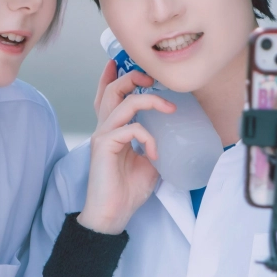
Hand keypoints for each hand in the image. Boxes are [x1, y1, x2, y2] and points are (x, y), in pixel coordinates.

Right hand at [77, 61, 173, 233]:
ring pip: (123, 102)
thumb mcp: (148, 163)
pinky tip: (154, 153)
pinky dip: (148, 137)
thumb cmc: (127, 191)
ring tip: (169, 109)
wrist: (112, 214)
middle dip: (133, 77)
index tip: (122, 61)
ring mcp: (103, 135)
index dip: (112, 76)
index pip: (108, 96)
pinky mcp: (104, 146)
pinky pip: (131, 129)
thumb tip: (173, 137)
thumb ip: (153, 144)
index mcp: (113, 130)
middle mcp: (105, 128)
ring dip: (150, 101)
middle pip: (113, 90)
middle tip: (153, 79)